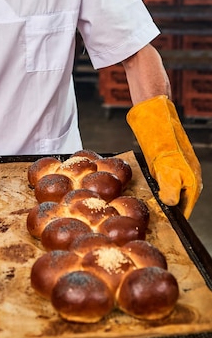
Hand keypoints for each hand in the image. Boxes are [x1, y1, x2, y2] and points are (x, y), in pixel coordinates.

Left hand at [127, 95, 201, 217]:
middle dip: (166, 207)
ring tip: (145, 199)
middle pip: (179, 200)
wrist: (154, 113)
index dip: (172, 218)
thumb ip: (170, 189)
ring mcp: (179, 167)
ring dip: (159, 194)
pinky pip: (164, 177)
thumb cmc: (161, 140)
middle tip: (149, 213)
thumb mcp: (165, 169)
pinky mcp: (169, 159)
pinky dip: (156, 182)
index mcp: (192, 181)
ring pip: (171, 188)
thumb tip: (171, 205)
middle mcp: (189, 176)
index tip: (159, 225)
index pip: (185, 209)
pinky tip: (145, 182)